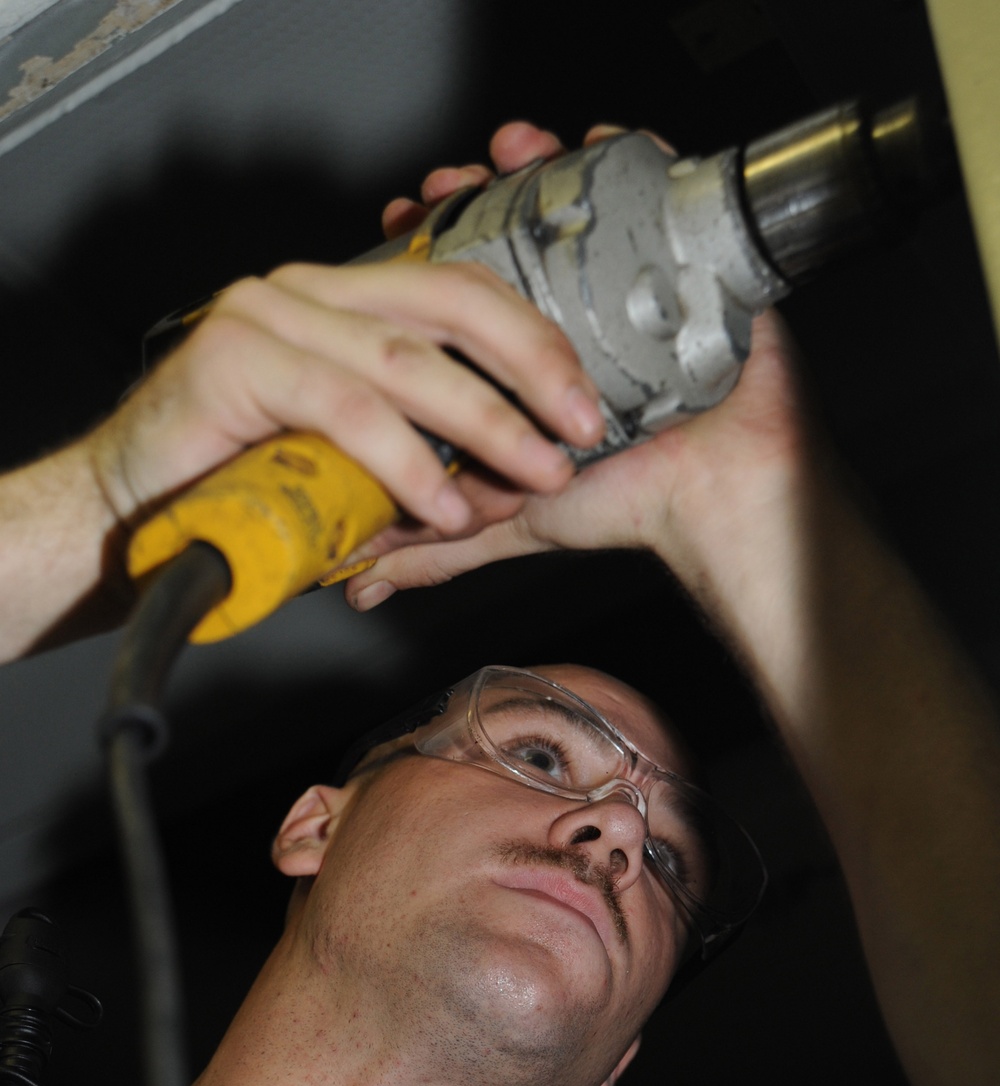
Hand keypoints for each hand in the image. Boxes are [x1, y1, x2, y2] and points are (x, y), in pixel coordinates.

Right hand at [84, 247, 605, 541]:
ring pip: (405, 359)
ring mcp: (270, 316)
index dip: (535, 344)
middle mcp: (310, 293)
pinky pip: (345, 407)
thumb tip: (509, 485)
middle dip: (532, 369)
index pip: (463, 296)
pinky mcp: (236, 358)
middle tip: (580, 429)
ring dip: (483, 424)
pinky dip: (403, 462)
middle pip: (451, 306)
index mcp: (345, 303)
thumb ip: (423, 460)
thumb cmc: (243, 488)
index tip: (585, 403)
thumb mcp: (354, 467)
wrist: (133, 512)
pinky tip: (439, 507)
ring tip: (530, 475)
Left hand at [346, 122, 823, 615]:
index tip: (395, 225)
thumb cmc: (626, 501)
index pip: (465, 277)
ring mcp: (627, 279)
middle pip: (515, 220)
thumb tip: (360, 581)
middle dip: (475, 189)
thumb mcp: (506, 520)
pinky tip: (596, 141)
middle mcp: (571, 308)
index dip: (428, 241)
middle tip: (446, 183)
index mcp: (523, 353)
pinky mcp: (683, 261)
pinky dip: (627, 155)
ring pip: (575, 196)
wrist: (712, 494)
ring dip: (537, 161)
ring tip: (508, 151)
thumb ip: (434, 548)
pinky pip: (657, 189)